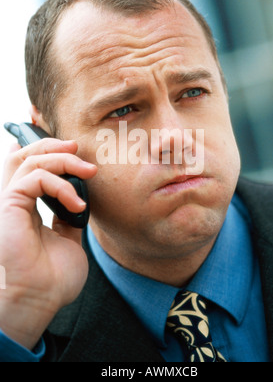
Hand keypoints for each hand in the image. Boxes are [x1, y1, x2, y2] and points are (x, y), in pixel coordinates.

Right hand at [0, 139, 96, 349]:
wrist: (41, 301)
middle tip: (76, 148)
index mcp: (26, 209)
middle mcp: (15, 203)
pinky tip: (76, 204)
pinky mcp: (9, 206)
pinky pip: (35, 178)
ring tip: (88, 171)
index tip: (69, 150)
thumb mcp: (68, 239)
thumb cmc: (52, 278)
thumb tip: (78, 201)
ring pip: (30, 161)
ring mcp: (10, 204)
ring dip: (63, 160)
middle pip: (23, 157)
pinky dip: (61, 185)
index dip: (42, 152)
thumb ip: (68, 217)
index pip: (26, 171)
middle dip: (51, 146)